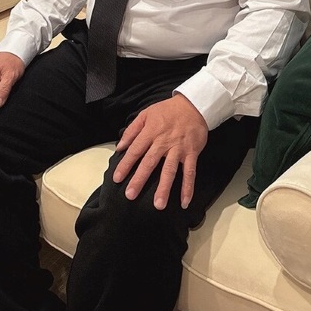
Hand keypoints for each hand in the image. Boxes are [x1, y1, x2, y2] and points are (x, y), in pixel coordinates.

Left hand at [113, 93, 207, 210]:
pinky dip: (188, 187)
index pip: (135, 150)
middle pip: (150, 162)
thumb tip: (119, 147)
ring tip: (158, 205)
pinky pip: (190, 172)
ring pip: (170, 170)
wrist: (193, 105)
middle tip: (131, 195)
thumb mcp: (146, 114)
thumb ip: (132, 130)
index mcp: (151, 132)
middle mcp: (164, 142)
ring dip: (164, 188)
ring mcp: (178, 149)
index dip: (126, 164)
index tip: (117, 179)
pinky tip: (185, 202)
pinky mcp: (192, 153)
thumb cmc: (167, 111)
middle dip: (140, 179)